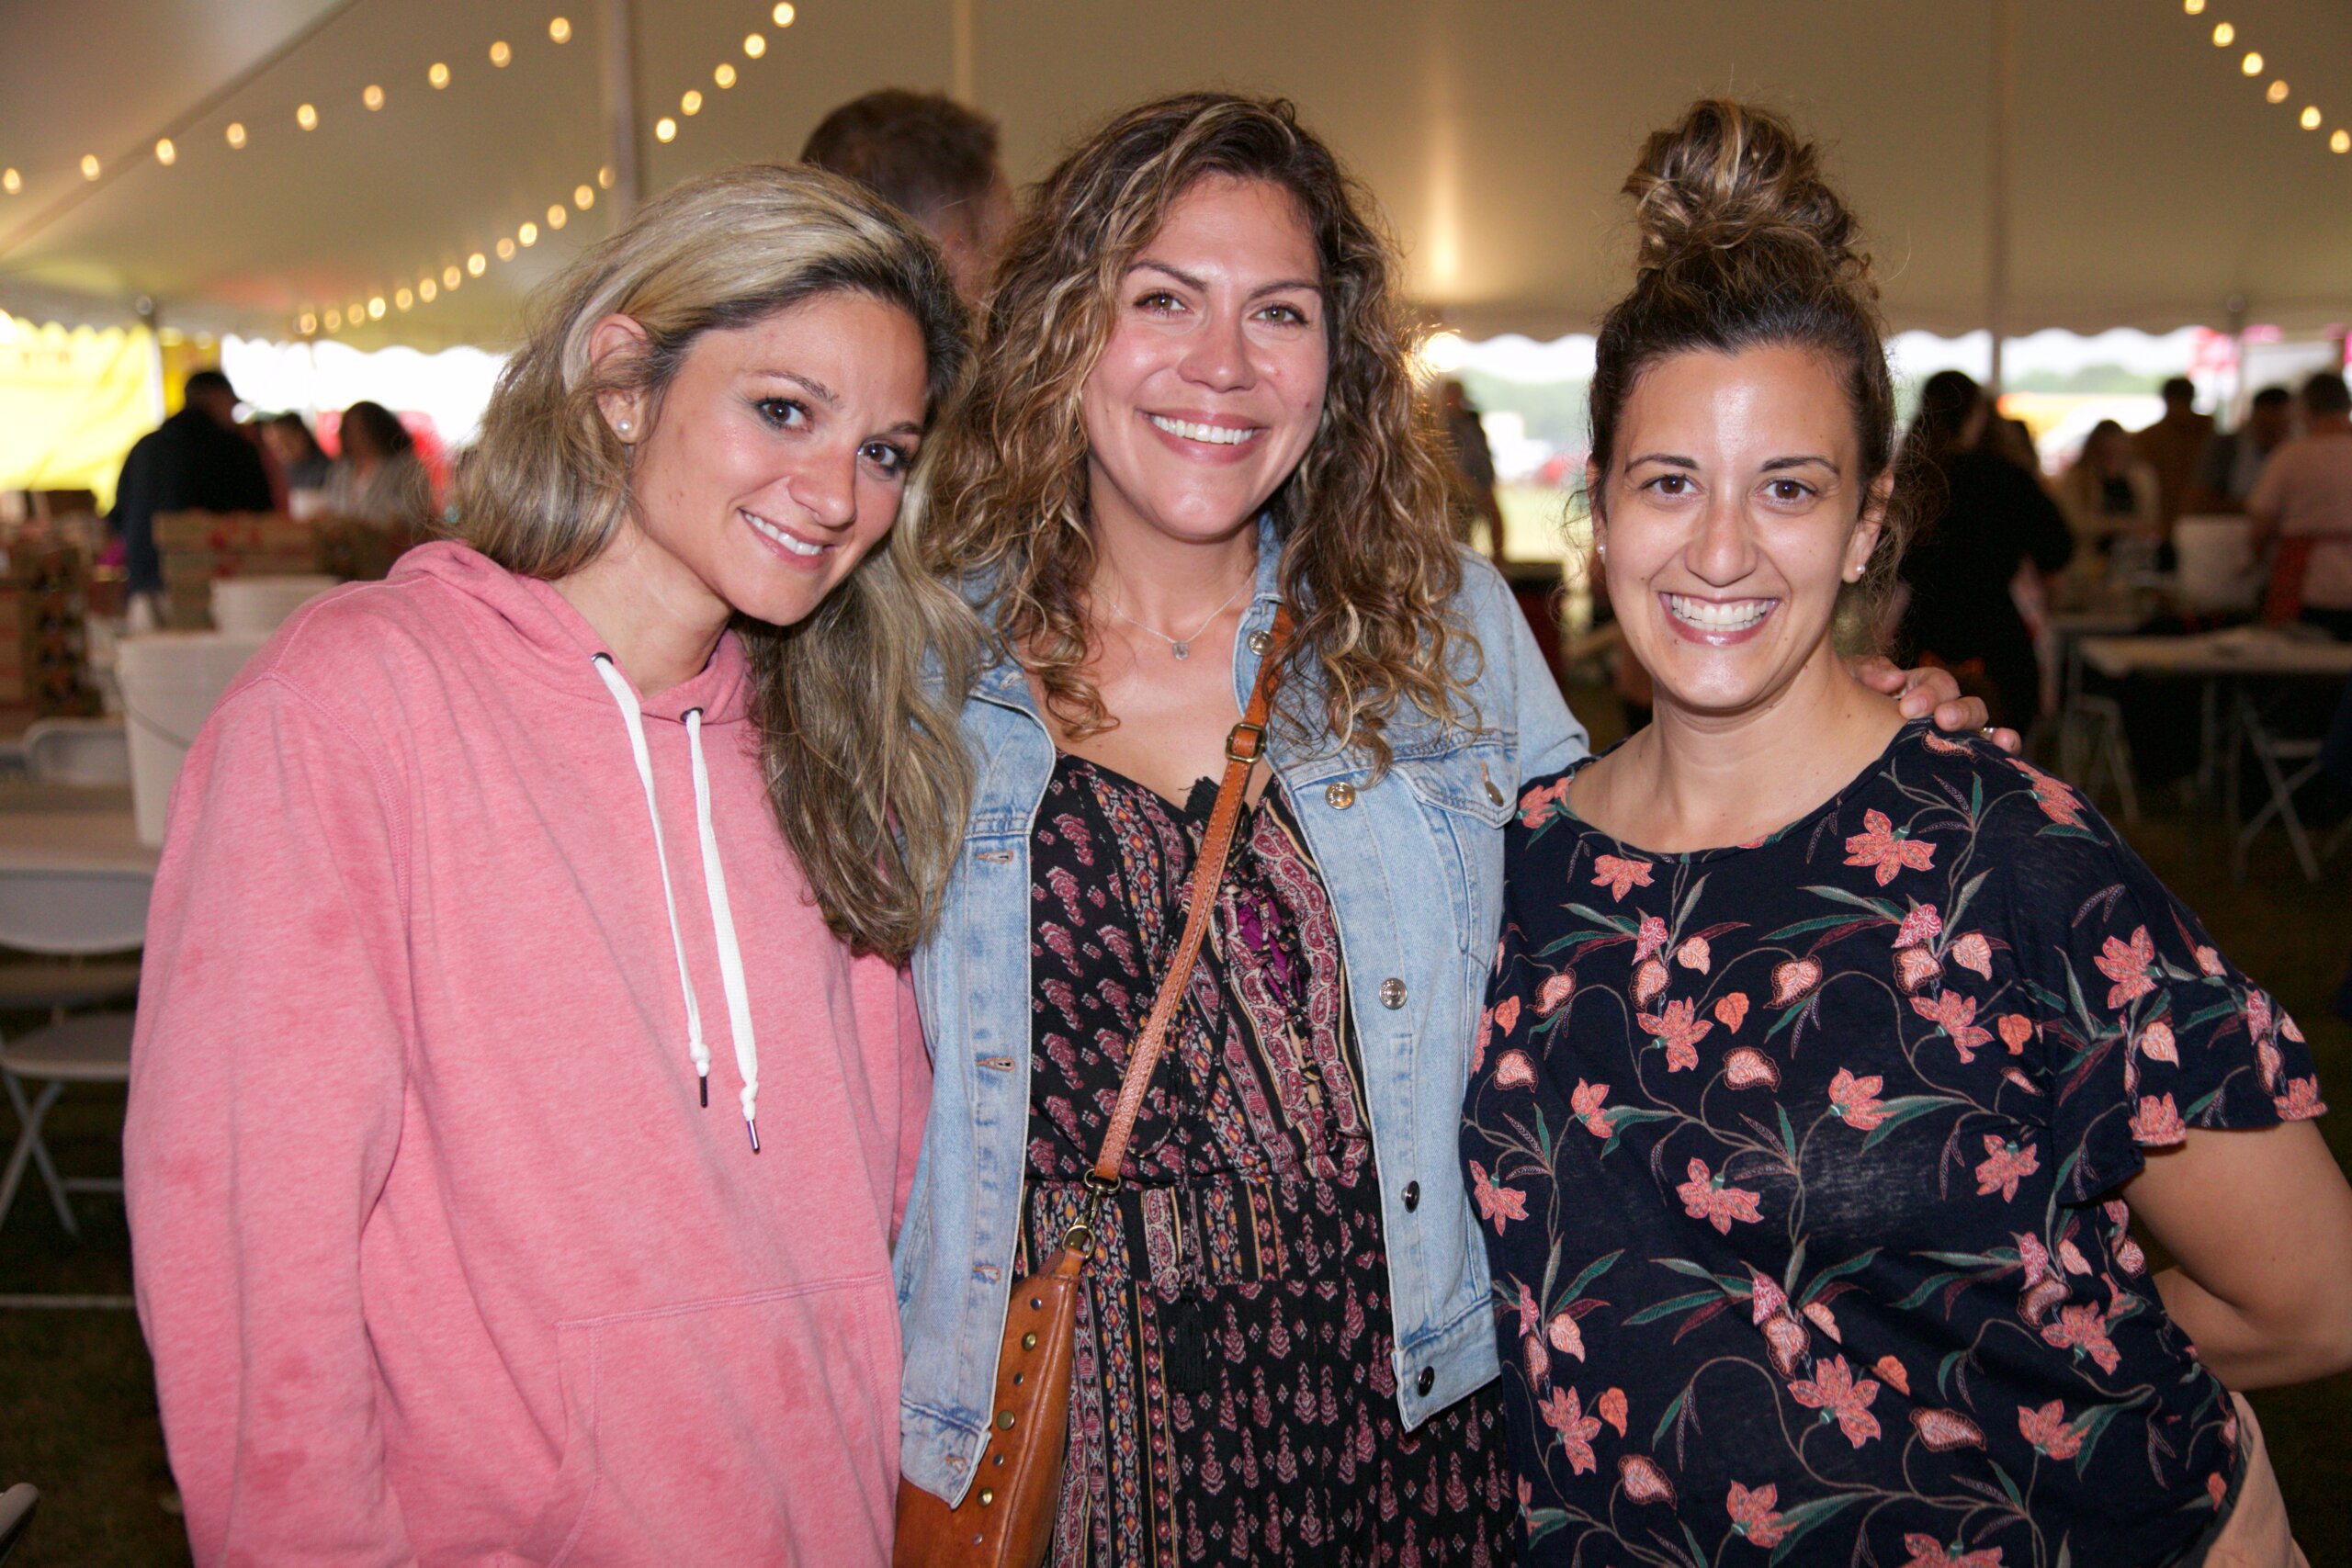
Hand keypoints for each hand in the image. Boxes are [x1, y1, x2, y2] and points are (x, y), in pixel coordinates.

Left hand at [1846, 655, 2021, 753]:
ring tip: (2000, 740)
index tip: (1907, 708)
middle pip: (1966, 706)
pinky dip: (2003, 755)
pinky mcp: (1953, 767)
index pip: (1938, 683)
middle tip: (1940, 721)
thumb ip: (1867, 672)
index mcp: (1917, 689)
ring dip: (1988, 735)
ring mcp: (1949, 740)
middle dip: (1957, 712)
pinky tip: (2009, 755)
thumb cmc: (1838, 705)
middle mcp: (1940, 713)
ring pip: (1981, 733)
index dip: (1929, 692)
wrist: (1823, 745)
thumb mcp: (1847, 681)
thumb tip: (1894, 680)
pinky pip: (1985, 761)